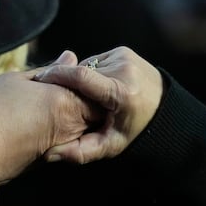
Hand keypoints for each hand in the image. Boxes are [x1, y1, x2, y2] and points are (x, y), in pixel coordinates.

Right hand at [0, 51, 101, 184]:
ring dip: (68, 113)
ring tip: (43, 101)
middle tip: (58, 84)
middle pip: (91, 110)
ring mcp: (60, 146)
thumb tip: (70, 58)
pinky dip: (55, 129)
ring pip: (78, 126)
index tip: (72, 71)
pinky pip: (62, 140)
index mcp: (67, 101)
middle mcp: (71, 127)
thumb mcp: (15, 81)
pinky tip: (32, 120)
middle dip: (82, 97)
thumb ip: (48, 71)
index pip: (94, 90)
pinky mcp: (45, 160)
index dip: (87, 79)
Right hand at [33, 46, 163, 163]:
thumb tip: (50, 154)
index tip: (40, 80)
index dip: (57, 76)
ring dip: (83, 80)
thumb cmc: (136, 131)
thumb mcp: (111, 146)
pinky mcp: (124, 51)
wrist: (165, 111)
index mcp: (121, 92)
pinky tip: (101, 87)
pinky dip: (94, 73)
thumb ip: (81, 152)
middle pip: (81, 72)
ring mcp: (125, 57)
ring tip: (90, 98)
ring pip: (87, 65)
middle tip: (69, 102)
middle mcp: (124, 69)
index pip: (81, 77)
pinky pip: (97, 60)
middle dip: (70, 85)